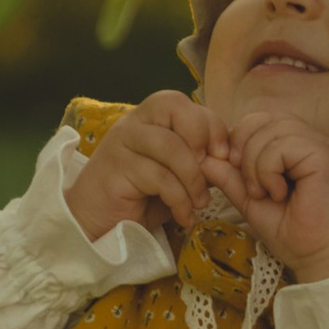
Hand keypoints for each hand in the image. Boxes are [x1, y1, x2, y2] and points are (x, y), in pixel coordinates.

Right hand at [63, 91, 215, 247]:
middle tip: (211, 172)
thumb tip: (230, 158)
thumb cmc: (140, 198)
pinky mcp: (116, 169)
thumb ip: (199, 161)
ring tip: (199, 203)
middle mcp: (134, 123)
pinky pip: (159, 178)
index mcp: (150, 118)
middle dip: (202, 138)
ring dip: (194, 178)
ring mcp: (122, 143)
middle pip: (174, 107)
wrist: (98, 224)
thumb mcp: (177, 175)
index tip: (224, 156)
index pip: (185, 103)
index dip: (211, 125)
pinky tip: (184, 217)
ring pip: (170, 145)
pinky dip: (180, 200)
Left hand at [205, 108, 328, 282]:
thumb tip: (204, 159)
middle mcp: (311, 139)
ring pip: (270, 130)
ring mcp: (320, 144)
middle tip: (249, 185)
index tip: (237, 175)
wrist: (324, 260)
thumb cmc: (296, 236)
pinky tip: (278, 193)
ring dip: (255, 165)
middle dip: (243, 149)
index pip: (259, 120)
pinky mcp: (325, 154)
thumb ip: (231, 179)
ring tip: (265, 193)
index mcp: (297, 146)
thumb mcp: (252, 202)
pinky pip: (282, 145)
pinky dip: (268, 170)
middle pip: (261, 118)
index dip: (239, 142)